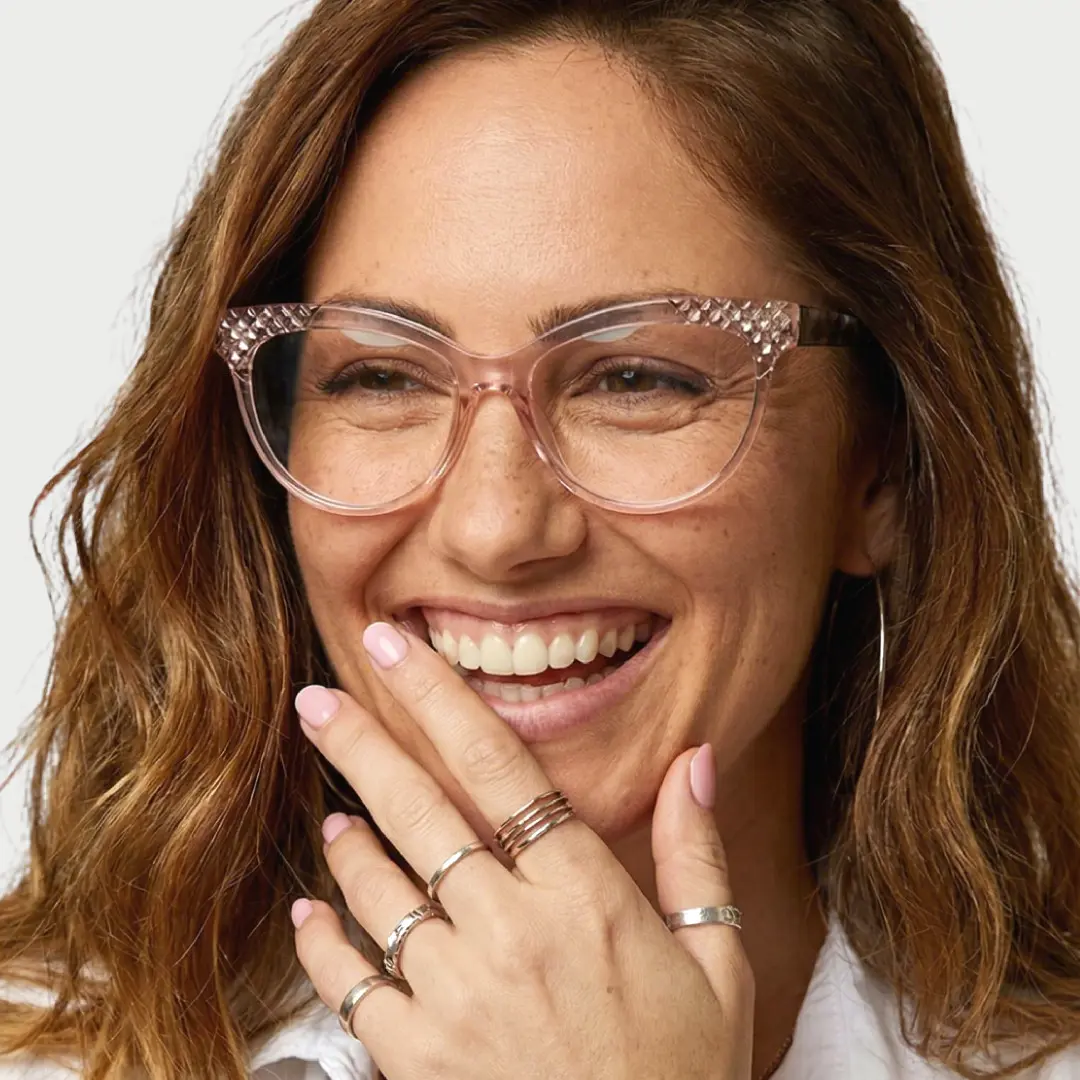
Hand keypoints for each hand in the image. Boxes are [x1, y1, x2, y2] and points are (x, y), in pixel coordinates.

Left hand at [290, 620, 753, 1079]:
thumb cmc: (679, 1076)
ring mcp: (456, 997)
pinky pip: (351, 984)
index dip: (440, 699)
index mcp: (584, 896)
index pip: (498, 769)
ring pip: (378, 890)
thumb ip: (696, 855)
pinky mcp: (418, 1060)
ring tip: (331, 809)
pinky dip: (323, 942)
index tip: (396, 649)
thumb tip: (693, 759)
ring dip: (346, 842)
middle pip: (419, 812)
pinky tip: (310, 914)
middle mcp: (510, 932)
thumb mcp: (718, 964)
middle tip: (317, 698)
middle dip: (361, 743)